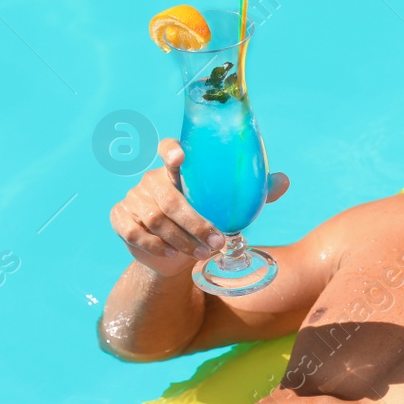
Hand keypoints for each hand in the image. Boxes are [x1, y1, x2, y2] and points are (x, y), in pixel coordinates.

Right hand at [109, 138, 289, 278]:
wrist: (170, 254)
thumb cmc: (202, 222)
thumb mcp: (225, 208)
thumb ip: (253, 193)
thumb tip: (284, 181)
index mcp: (175, 171)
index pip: (168, 149)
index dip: (171, 150)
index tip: (180, 157)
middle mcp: (151, 180)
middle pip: (168, 198)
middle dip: (194, 223)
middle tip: (215, 241)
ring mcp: (133, 198)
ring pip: (154, 219)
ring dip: (180, 239)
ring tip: (200, 253)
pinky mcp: (120, 219)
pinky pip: (135, 232)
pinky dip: (155, 246)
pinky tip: (171, 253)